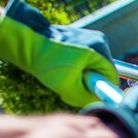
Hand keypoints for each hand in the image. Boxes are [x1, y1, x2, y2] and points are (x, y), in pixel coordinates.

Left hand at [0, 0, 117, 106]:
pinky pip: (85, 58)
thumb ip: (87, 97)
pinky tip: (62, 67)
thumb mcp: (68, 86)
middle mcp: (98, 40)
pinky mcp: (80, 37)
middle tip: (72, 85)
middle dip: (90, 80)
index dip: (102, 89)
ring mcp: (89, 37)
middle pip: (102, 69)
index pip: (111, 76)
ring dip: (82, 74)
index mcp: (99, 49)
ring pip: (93, 65)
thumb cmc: (46, 61)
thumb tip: (98, 101)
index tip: (89, 95)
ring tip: (64, 74)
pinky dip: (76, 66)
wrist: (26, 40)